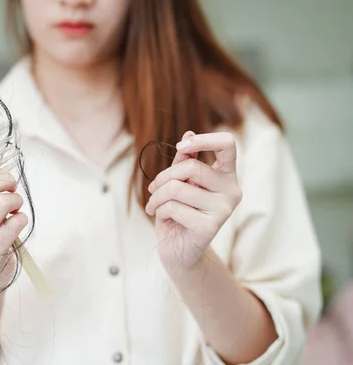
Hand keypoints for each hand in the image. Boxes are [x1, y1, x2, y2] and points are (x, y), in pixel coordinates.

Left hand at [145, 131, 241, 270]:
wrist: (178, 250)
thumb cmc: (178, 212)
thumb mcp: (179, 182)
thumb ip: (184, 160)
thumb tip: (188, 133)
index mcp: (227, 175)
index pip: (228, 144)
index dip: (203, 139)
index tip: (182, 146)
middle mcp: (232, 191)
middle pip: (192, 167)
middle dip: (164, 177)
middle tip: (153, 188)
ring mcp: (224, 210)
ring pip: (177, 188)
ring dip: (157, 196)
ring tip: (154, 205)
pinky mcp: (210, 227)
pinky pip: (173, 207)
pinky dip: (160, 210)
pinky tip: (162, 218)